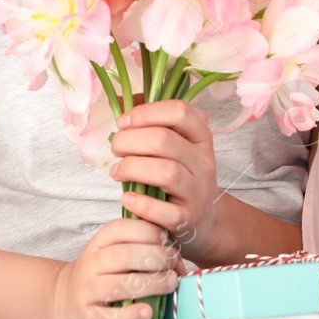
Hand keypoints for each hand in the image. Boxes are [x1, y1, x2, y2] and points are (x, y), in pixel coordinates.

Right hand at [52, 218, 182, 318]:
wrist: (62, 300)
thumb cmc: (98, 274)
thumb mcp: (110, 253)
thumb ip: (137, 248)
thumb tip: (174, 255)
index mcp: (98, 243)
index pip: (120, 229)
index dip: (145, 231)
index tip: (164, 238)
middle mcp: (91, 264)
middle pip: (124, 256)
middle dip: (155, 257)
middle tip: (173, 263)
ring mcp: (88, 291)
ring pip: (120, 285)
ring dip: (151, 284)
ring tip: (170, 284)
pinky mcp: (88, 317)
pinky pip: (110, 317)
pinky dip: (131, 315)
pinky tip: (147, 312)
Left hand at [109, 100, 221, 262]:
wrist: (202, 219)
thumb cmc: (178, 176)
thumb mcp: (172, 145)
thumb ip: (147, 120)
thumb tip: (118, 98)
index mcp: (200, 137)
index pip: (180, 111)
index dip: (147, 112)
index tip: (123, 122)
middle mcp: (203, 162)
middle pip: (165, 141)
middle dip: (131, 141)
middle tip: (115, 148)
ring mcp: (198, 192)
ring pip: (167, 172)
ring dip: (133, 168)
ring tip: (117, 171)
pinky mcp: (187, 218)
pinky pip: (164, 211)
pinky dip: (141, 203)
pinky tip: (128, 198)